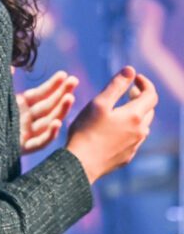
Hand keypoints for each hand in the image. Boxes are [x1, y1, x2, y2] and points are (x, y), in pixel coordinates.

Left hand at [17, 70, 77, 154]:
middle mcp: (28, 118)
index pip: (41, 94)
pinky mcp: (24, 147)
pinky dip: (49, 134)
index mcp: (22, 105)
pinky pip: (40, 142)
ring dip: (61, 110)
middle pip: (49, 105)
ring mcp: (28, 133)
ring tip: (70, 97)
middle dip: (62, 93)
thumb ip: (5, 81)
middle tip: (74, 80)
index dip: (52, 85)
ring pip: (49, 121)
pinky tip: (57, 123)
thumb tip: (12, 66)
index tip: (64, 74)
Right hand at [66, 67, 157, 183]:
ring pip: (142, 124)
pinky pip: (134, 136)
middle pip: (148, 109)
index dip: (145, 83)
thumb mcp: (99, 103)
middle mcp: (140, 131)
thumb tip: (131, 70)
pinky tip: (113, 126)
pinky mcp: (128, 155)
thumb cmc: (87, 130)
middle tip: (127, 89)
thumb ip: (116, 85)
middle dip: (140, 96)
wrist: (83, 163)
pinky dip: (129, 126)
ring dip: (135, 112)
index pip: (151, 95)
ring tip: (119, 106)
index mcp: (134, 116)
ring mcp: (135, 145)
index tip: (134, 76)